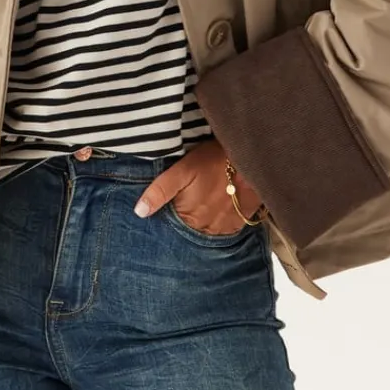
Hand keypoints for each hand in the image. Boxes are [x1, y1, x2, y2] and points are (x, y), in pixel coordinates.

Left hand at [134, 137, 264, 233]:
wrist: (249, 158)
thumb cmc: (212, 160)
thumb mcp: (181, 170)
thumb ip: (160, 191)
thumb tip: (140, 212)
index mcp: (188, 215)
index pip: (172, 226)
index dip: (170, 215)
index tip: (173, 204)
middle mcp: (205, 227)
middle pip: (188, 229)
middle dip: (185, 219)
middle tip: (192, 199)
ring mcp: (223, 227)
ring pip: (205, 231)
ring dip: (202, 221)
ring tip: (204, 202)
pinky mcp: (238, 223)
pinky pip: (223, 229)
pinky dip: (218, 221)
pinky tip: (217, 206)